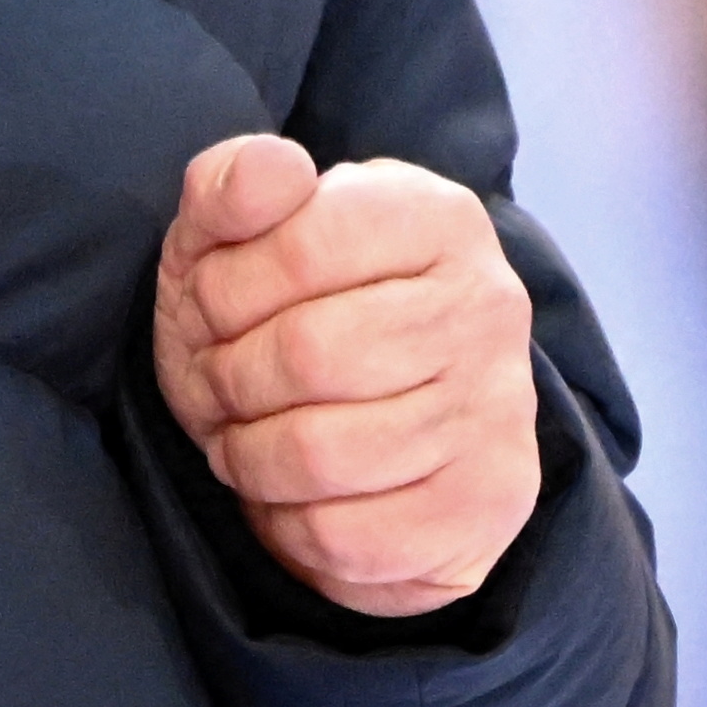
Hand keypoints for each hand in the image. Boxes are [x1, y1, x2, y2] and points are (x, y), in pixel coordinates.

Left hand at [153, 136, 542, 618]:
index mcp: (436, 216)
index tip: (210, 310)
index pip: (300, 246)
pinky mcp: (488, 501)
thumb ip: (236, 184)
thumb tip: (272, 169)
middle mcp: (486, 304)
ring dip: (248, 458)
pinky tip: (293, 496)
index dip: (221, 291)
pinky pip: (348, 537)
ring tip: (246, 441)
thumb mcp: (243, 233)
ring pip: (322, 454)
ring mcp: (496, 407)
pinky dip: (289, 526)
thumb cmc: (293, 311)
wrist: (384, 410)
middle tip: (218, 387)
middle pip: (308, 355)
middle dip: (228, 381)